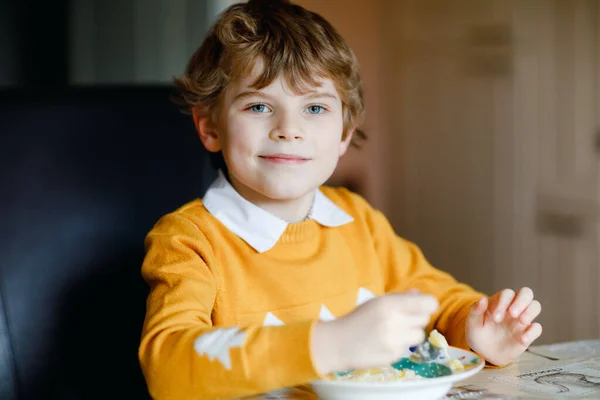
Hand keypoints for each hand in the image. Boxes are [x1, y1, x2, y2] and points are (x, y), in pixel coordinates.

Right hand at [311, 292, 438, 374]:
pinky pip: (408, 348)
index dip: (426, 304)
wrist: (339, 343)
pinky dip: (400, 345)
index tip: (420, 306)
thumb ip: (400, 298)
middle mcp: (395, 321)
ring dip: (410, 333)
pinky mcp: (394, 356)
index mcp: (390, 304)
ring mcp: (395, 341)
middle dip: (415, 318)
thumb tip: (419, 294)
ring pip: (419, 335)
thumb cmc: (357, 318)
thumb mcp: (376, 302)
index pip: (429, 303)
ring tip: (393, 332)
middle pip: (424, 319)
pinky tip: (384, 343)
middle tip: (400, 319)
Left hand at [466, 287, 541, 365]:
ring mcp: (521, 320)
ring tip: (521, 321)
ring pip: (535, 306)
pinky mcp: (527, 333)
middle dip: (522, 301)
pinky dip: (532, 332)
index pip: (507, 294)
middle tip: (512, 314)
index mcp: (499, 302)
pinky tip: (522, 339)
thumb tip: (482, 299)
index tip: (495, 318)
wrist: (484, 353)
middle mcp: (513, 307)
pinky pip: (537, 328)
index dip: (503, 302)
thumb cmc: (478, 334)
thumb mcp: (472, 323)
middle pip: (526, 293)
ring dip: (530, 311)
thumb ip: (475, 311)